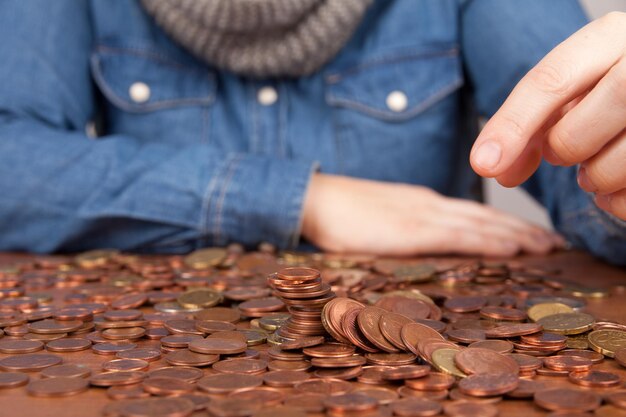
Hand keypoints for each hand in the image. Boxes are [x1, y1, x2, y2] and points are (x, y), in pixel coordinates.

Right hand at [301, 173, 562, 256]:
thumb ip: (405, 228)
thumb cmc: (340, 211)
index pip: (473, 213)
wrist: (314, 198)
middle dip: (522, 231)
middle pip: (485, 217)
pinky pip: (460, 236)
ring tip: (547, 248)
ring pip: (481, 225)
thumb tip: (425, 243)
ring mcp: (422, 215)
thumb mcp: (381, 217)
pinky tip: (513, 249)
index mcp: (422, 203)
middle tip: (555, 243)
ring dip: (517, 237)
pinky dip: (490, 241)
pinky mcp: (411, 231)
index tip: (531, 236)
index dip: (505, 224)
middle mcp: (430, 205)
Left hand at [470, 12, 625, 219]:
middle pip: (571, 136)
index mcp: (614, 37)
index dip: (510, 128)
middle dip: (560, 152)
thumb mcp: (579, 86)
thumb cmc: (618, 90)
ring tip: (601, 160)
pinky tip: (624, 180)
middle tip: (567, 148)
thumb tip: (491, 163)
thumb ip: (532, 119)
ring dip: (592, 179)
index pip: (549, 82)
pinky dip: (617, 201)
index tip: (483, 164)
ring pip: (606, 170)